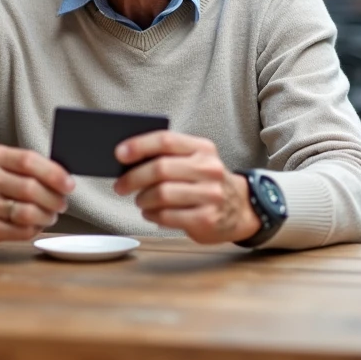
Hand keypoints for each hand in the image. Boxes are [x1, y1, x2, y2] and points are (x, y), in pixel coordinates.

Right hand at [0, 145, 73, 244]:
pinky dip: (35, 228)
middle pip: (31, 188)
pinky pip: (21, 231)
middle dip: (54, 198)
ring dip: (48, 215)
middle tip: (62, 202)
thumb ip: (28, 167)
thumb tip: (64, 179)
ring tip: (51, 214)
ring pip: (28, 212)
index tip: (69, 184)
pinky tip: (36, 224)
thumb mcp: (1, 165)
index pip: (29, 161)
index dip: (54, 173)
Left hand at [113, 131, 260, 244]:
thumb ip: (168, 156)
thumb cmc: (206, 182)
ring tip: (140, 200)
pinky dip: (152, 215)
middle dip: (133, 178)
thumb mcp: (195, 161)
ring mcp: (210, 195)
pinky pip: (167, 216)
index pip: (166, 140)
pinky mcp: (206, 219)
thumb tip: (127, 159)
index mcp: (203, 149)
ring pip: (161, 194)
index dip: (139, 146)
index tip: (119, 154)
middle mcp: (209, 169)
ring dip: (142, 199)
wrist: (241, 208)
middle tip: (120, 186)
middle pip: (160, 169)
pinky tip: (151, 213)